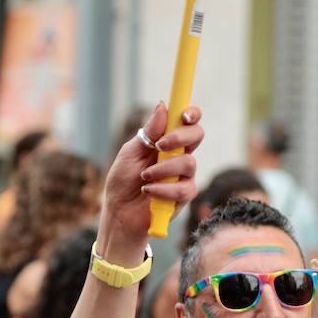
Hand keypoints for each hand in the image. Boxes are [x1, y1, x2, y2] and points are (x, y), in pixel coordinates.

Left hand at [97, 101, 204, 248]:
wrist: (120, 212)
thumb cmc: (123, 180)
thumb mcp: (131, 152)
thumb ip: (148, 132)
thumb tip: (163, 106)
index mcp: (167, 140)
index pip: (187, 121)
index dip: (191, 113)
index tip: (184, 115)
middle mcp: (179, 154)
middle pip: (197, 135)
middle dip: (180, 138)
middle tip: (160, 145)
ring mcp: (184, 175)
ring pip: (189, 163)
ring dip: (163, 169)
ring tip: (145, 177)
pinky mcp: (184, 196)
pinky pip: (183, 188)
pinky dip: (163, 189)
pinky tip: (149, 191)